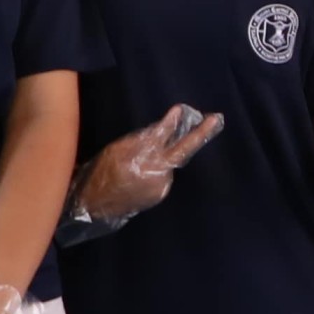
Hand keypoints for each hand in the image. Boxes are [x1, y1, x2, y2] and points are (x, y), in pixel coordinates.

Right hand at [71, 104, 223, 233]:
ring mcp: (161, 184)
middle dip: (201, 133)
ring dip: (166, 156)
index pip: (162, 134)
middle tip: (217, 119)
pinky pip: (164, 175)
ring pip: (170, 163)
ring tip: (145, 159)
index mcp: (141, 156)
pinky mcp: (161, 193)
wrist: (96, 204)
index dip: (172, 122)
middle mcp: (155, 171)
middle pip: (182, 150)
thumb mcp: (118, 149)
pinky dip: (159, 170)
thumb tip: (163, 129)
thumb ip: (142, 139)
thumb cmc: (103, 171)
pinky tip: (144, 172)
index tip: (181, 109)